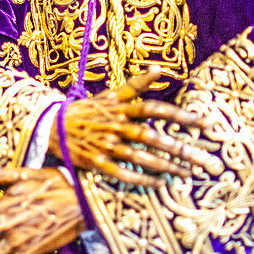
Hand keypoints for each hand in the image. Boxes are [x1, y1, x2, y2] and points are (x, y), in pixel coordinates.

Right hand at [49, 67, 219, 187]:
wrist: (49, 126)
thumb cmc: (85, 110)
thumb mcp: (109, 94)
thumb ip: (136, 84)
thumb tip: (159, 68)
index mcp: (120, 108)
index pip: (153, 109)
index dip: (178, 115)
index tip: (202, 123)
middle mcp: (116, 125)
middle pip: (153, 136)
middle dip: (180, 148)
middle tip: (204, 159)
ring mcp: (106, 145)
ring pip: (141, 157)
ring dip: (166, 167)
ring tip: (187, 174)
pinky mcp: (96, 163)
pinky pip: (122, 173)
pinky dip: (141, 179)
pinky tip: (159, 184)